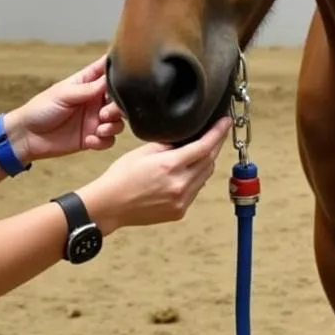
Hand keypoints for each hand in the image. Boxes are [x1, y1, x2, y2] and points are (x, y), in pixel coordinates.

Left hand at [6, 56, 124, 162]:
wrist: (27, 136)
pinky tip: (89, 141)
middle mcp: (94, 101)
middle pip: (119, 100)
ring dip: (113, 126)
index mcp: (87, 84)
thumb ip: (89, 88)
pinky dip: (103, 141)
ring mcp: (93, 120)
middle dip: (118, 107)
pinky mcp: (91, 138)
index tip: (127, 75)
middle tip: (104, 114)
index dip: (120, 71)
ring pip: (118, 122)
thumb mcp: (64, 94)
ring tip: (99, 129)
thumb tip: (111, 80)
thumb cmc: (41, 108)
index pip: (107, 72)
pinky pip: (108, 140)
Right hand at [78, 116, 232, 233]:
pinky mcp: (180, 211)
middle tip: (214, 135)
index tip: (225, 122)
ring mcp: (181, 200)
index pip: (204, 146)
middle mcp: (180, 184)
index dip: (218, 133)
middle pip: (209, 161)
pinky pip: (195, 191)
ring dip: (204, 163)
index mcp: (170, 165)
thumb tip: (186, 137)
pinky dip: (195, 180)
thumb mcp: (142, 151)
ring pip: (204, 177)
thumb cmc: (121, 177)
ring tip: (196, 154)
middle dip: (213, 147)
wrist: (110, 205)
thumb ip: (168, 144)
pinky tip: (184, 174)